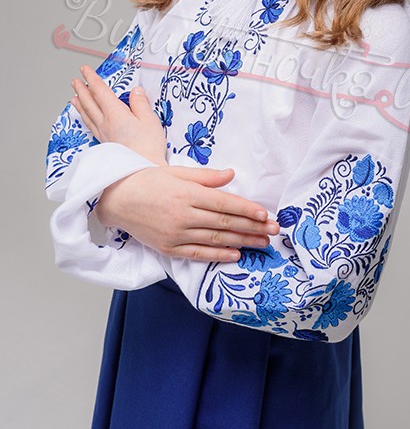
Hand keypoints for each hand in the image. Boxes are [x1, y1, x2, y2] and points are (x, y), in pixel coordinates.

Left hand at [71, 65, 167, 165]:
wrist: (140, 174)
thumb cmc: (147, 149)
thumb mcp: (150, 121)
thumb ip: (141, 104)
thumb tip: (136, 91)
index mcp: (115, 114)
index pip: (100, 91)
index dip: (91, 79)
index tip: (84, 70)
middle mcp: (105, 124)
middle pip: (89, 103)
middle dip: (82, 90)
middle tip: (75, 81)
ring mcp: (104, 136)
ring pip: (87, 116)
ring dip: (80, 105)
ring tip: (74, 99)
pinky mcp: (106, 146)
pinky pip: (91, 127)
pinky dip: (86, 119)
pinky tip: (87, 121)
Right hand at [95, 166, 279, 262]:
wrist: (116, 199)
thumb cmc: (147, 180)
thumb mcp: (177, 172)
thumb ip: (206, 177)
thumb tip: (232, 175)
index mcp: (187, 194)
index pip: (225, 204)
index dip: (248, 210)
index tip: (266, 214)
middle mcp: (183, 215)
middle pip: (225, 223)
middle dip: (253, 228)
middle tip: (274, 231)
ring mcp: (176, 234)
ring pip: (216, 240)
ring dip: (242, 242)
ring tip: (262, 244)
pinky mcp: (168, 248)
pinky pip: (198, 254)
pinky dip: (218, 256)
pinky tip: (235, 256)